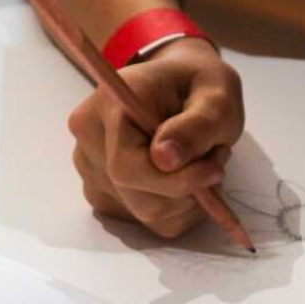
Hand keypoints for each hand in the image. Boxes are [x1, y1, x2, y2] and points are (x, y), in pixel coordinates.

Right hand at [69, 38, 244, 237]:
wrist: (178, 83)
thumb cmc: (197, 84)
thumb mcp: (216, 96)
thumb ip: (195, 126)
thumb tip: (165, 159)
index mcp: (109, 105)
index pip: (126, 168)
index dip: (173, 181)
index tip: (214, 171)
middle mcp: (88, 139)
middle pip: (135, 197)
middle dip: (185, 190)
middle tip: (214, 161)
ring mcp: (90, 169)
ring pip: (143, 213)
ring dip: (183, 200)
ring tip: (199, 163)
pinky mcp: (103, 193)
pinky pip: (146, 220)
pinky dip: (175, 209)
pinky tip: (182, 178)